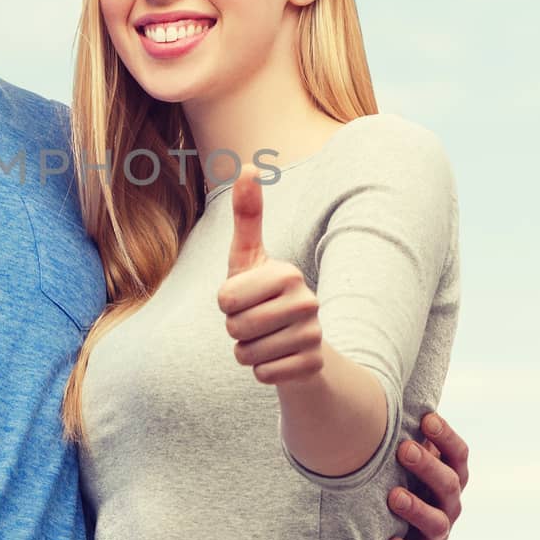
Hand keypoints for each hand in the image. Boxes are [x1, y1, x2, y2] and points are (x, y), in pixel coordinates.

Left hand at [216, 164, 322, 383]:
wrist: (299, 341)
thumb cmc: (262, 293)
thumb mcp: (249, 257)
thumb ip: (247, 216)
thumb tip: (249, 165)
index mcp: (287, 274)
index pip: (225, 299)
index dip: (225, 303)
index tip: (243, 298)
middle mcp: (307, 302)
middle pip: (235, 328)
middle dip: (235, 330)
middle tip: (254, 321)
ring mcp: (314, 335)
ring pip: (247, 355)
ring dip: (247, 352)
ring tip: (266, 338)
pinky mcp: (313, 366)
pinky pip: (263, 375)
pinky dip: (262, 371)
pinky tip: (278, 358)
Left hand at [387, 410, 468, 539]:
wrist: (378, 530)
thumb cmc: (389, 479)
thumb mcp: (395, 457)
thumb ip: (398, 431)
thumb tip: (381, 385)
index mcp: (447, 474)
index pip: (458, 454)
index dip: (446, 436)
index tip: (427, 419)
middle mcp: (448, 503)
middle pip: (449, 483)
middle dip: (427, 466)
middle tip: (403, 449)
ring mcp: (437, 533)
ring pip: (437, 521)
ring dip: (417, 507)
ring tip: (393, 496)